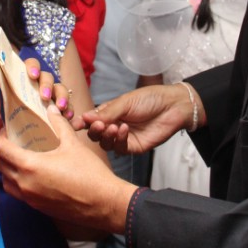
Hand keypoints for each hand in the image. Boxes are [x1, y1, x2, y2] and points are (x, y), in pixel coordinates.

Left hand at [0, 57, 72, 129]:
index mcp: (25, 82)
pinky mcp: (63, 111)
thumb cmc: (9, 123)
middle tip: (44, 97)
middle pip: (47, 77)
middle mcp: (40, 86)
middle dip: (47, 85)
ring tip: (61, 108)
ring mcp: (54, 98)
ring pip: (62, 90)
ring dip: (62, 97)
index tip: (31, 75)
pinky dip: (71, 111)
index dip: (32, 66)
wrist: (22, 144)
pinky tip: (70, 119)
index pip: (30, 65)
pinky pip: (71, 108)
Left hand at [0, 105, 136, 234]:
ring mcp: (30, 198)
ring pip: (6, 182)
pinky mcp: (37, 208)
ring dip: (8, 169)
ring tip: (21, 158)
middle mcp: (24, 183)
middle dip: (3, 152)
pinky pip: (17, 193)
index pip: (1, 149)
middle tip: (14, 142)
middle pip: (0, 165)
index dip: (1, 137)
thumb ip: (59, 124)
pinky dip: (17, 182)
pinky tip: (32, 174)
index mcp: (30, 165)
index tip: (9, 131)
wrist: (103, 203)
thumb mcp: (73, 144)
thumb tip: (51, 109)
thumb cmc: (89, 172)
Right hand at [80, 84, 196, 154]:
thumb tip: (85, 117)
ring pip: (105, 144)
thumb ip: (106, 112)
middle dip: (93, 130)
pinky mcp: (134, 147)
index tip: (73, 124)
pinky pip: (120, 148)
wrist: (173, 106)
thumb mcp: (125, 102)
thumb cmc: (150, 99)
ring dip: (106, 136)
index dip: (81, 123)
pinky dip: (119, 140)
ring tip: (113, 127)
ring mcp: (123, 138)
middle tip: (98, 125)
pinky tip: (124, 130)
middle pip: (95, 134)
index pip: (91, 119)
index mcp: (109, 112)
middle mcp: (114, 125)